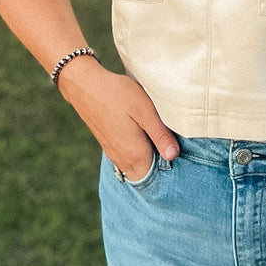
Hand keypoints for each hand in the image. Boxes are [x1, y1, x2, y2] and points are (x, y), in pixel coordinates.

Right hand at [58, 62, 178, 179]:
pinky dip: (138, 154)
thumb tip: (174, 156)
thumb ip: (160, 135)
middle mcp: (123, 160)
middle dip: (159, 169)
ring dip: (148, 160)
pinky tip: (144, 137)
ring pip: (135, 168)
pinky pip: (127, 159)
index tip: (179, 159)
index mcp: (135, 155)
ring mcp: (114, 153)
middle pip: (145, 175)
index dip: (168, 173)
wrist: (86, 86)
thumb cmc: (118, 95)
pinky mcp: (109, 145)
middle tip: (171, 148)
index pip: (154, 179)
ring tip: (160, 141)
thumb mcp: (145, 111)